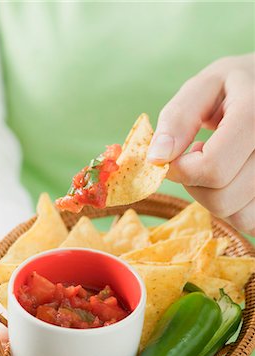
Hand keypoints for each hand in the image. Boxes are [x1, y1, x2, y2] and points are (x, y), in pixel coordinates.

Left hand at [147, 53, 254, 235]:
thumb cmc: (233, 88)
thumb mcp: (203, 88)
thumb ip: (178, 119)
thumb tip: (156, 158)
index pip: (212, 168)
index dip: (182, 170)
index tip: (176, 156)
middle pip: (223, 198)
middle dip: (197, 185)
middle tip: (200, 156)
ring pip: (239, 217)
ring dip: (215, 198)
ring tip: (220, 166)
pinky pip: (250, 221)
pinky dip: (234, 208)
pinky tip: (233, 180)